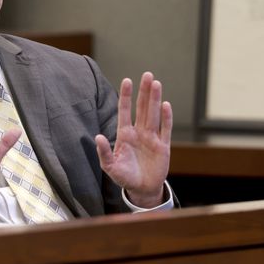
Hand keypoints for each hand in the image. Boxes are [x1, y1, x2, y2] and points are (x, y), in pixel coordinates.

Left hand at [95, 72, 172, 208]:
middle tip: (147, 75)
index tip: (127, 80)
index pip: (125, 111)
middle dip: (144, 91)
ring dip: (155, 99)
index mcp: (125, 135)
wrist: (142, 189)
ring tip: (156, 83)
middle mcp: (139, 132)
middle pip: (142, 107)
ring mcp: (152, 138)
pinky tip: (166, 105)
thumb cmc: (124, 177)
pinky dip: (166, 117)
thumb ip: (104, 152)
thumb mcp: (110, 167)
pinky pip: (165, 129)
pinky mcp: (163, 146)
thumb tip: (97, 137)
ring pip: (154, 114)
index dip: (126, 96)